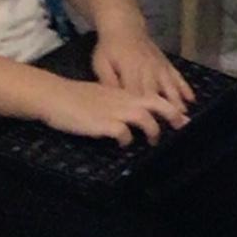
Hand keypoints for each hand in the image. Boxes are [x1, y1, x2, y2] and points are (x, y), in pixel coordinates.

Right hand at [37, 72, 180, 146]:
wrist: (54, 95)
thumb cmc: (74, 96)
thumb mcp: (102, 93)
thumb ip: (118, 100)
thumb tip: (130, 112)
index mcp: (123, 92)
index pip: (152, 96)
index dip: (170, 106)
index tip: (183, 117)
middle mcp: (123, 100)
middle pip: (155, 104)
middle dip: (172, 115)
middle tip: (182, 126)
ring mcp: (114, 111)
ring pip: (144, 118)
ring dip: (152, 130)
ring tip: (152, 141)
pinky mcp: (103, 123)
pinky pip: (123, 133)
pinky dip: (127, 140)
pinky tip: (123, 144)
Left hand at [93, 23, 192, 122]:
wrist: (124, 26)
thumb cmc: (109, 48)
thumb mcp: (101, 63)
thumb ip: (107, 81)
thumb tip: (114, 99)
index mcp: (130, 72)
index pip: (138, 95)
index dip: (144, 111)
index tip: (150, 126)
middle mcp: (148, 70)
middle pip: (158, 94)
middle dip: (166, 111)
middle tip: (175, 126)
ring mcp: (159, 67)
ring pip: (170, 86)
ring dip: (178, 102)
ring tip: (184, 116)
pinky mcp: (166, 63)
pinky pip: (177, 76)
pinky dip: (185, 87)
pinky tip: (192, 99)